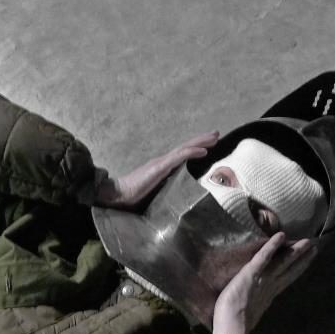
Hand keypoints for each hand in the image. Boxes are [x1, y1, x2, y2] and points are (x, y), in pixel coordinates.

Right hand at [94, 131, 219, 209]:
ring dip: (200, 142)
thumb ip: (166, 191)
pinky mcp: (159, 167)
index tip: (209, 145)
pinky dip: (192, 152)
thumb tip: (179, 199)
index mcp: (162, 167)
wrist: (118, 195)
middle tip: (216, 134)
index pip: (181, 155)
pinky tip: (204, 151)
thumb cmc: (134, 198)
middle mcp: (163, 161)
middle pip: (185, 147)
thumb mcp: (155, 194)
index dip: (195, 148)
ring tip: (214, 137)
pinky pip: (179, 157)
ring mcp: (161, 163)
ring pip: (185, 149)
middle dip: (201, 140)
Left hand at [212, 234, 316, 333]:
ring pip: (282, 262)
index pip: (285, 279)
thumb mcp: (247, 316)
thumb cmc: (234, 326)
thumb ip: (253, 310)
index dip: (296, 270)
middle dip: (302, 259)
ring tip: (307, 241)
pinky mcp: (252, 273)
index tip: (306, 262)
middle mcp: (269, 286)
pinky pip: (263, 256)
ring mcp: (262, 279)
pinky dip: (272, 246)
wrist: (231, 328)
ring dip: (294, 251)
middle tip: (314, 247)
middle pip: (289, 269)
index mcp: (267, 296)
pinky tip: (281, 235)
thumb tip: (255, 314)